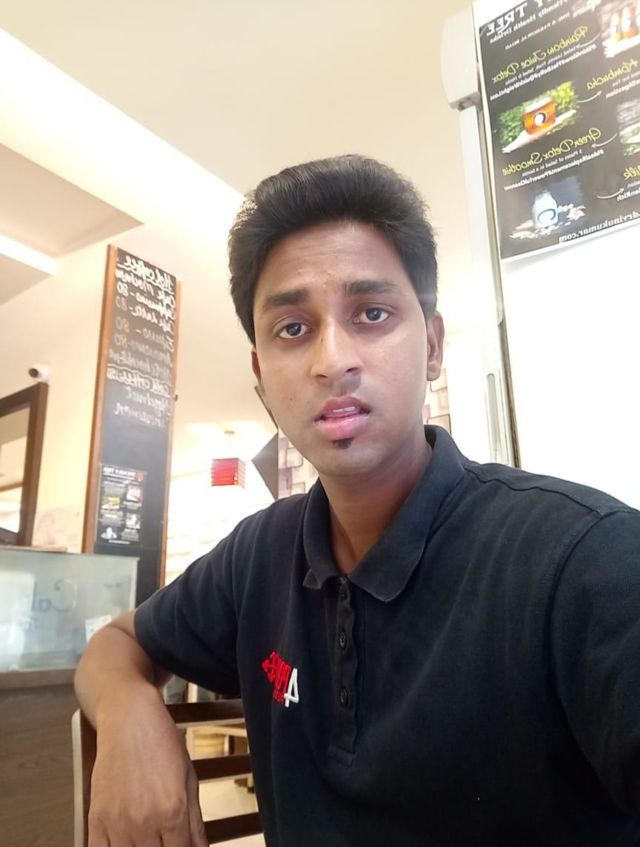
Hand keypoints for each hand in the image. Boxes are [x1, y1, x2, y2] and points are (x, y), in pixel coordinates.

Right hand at [87, 692, 207, 846]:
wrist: (129, 720)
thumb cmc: (162, 744)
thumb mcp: (189, 779)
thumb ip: (195, 822)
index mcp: (173, 812)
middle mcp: (145, 822)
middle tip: (165, 840)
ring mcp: (117, 823)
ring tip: (147, 841)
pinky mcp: (96, 820)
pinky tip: (125, 844)